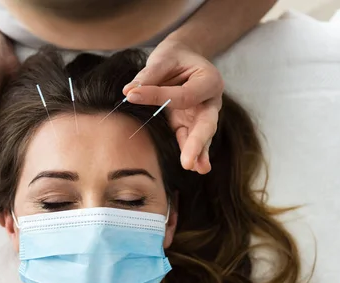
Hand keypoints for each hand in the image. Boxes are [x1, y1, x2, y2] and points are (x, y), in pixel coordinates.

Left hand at [122, 38, 223, 173]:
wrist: (183, 58)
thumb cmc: (175, 57)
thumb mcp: (164, 58)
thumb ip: (149, 75)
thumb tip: (129, 91)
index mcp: (209, 80)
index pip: (184, 95)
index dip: (158, 96)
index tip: (131, 95)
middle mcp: (211, 101)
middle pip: (205, 123)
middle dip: (196, 142)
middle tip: (188, 162)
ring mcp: (201, 115)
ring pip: (201, 136)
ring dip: (197, 153)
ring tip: (194, 168)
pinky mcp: (189, 124)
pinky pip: (190, 139)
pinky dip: (192, 153)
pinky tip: (193, 166)